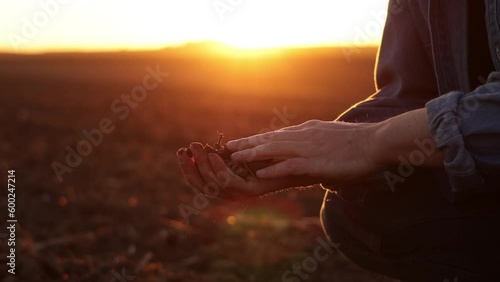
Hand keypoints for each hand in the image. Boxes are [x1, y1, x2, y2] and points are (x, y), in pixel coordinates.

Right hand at [176, 142, 314, 200]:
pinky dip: (220, 171)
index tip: (181, 151)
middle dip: (190, 168)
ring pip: (214, 185)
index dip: (187, 168)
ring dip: (204, 166)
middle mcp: (232, 192)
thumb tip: (200, 148)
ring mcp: (242, 193)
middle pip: (202, 186)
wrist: (298, 162)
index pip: (199, 181)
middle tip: (185, 150)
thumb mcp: (242, 152)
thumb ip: (224, 154)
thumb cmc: (271, 154)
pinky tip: (215, 157)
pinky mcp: (253, 191)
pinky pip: (231, 184)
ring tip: (198, 149)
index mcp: (226, 183)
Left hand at [226, 120, 381, 182]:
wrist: (376, 142)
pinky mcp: (316, 162)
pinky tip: (260, 174)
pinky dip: (273, 169)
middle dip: (247, 143)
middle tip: (228, 147)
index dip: (256, 139)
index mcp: (307, 131)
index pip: (276, 135)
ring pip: (274, 149)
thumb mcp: (330, 137)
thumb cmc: (357, 143)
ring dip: (253, 154)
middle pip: (269, 139)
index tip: (241, 142)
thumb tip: (310, 148)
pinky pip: (290, 165)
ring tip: (235, 158)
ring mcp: (309, 148)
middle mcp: (303, 136)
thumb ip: (316, 142)